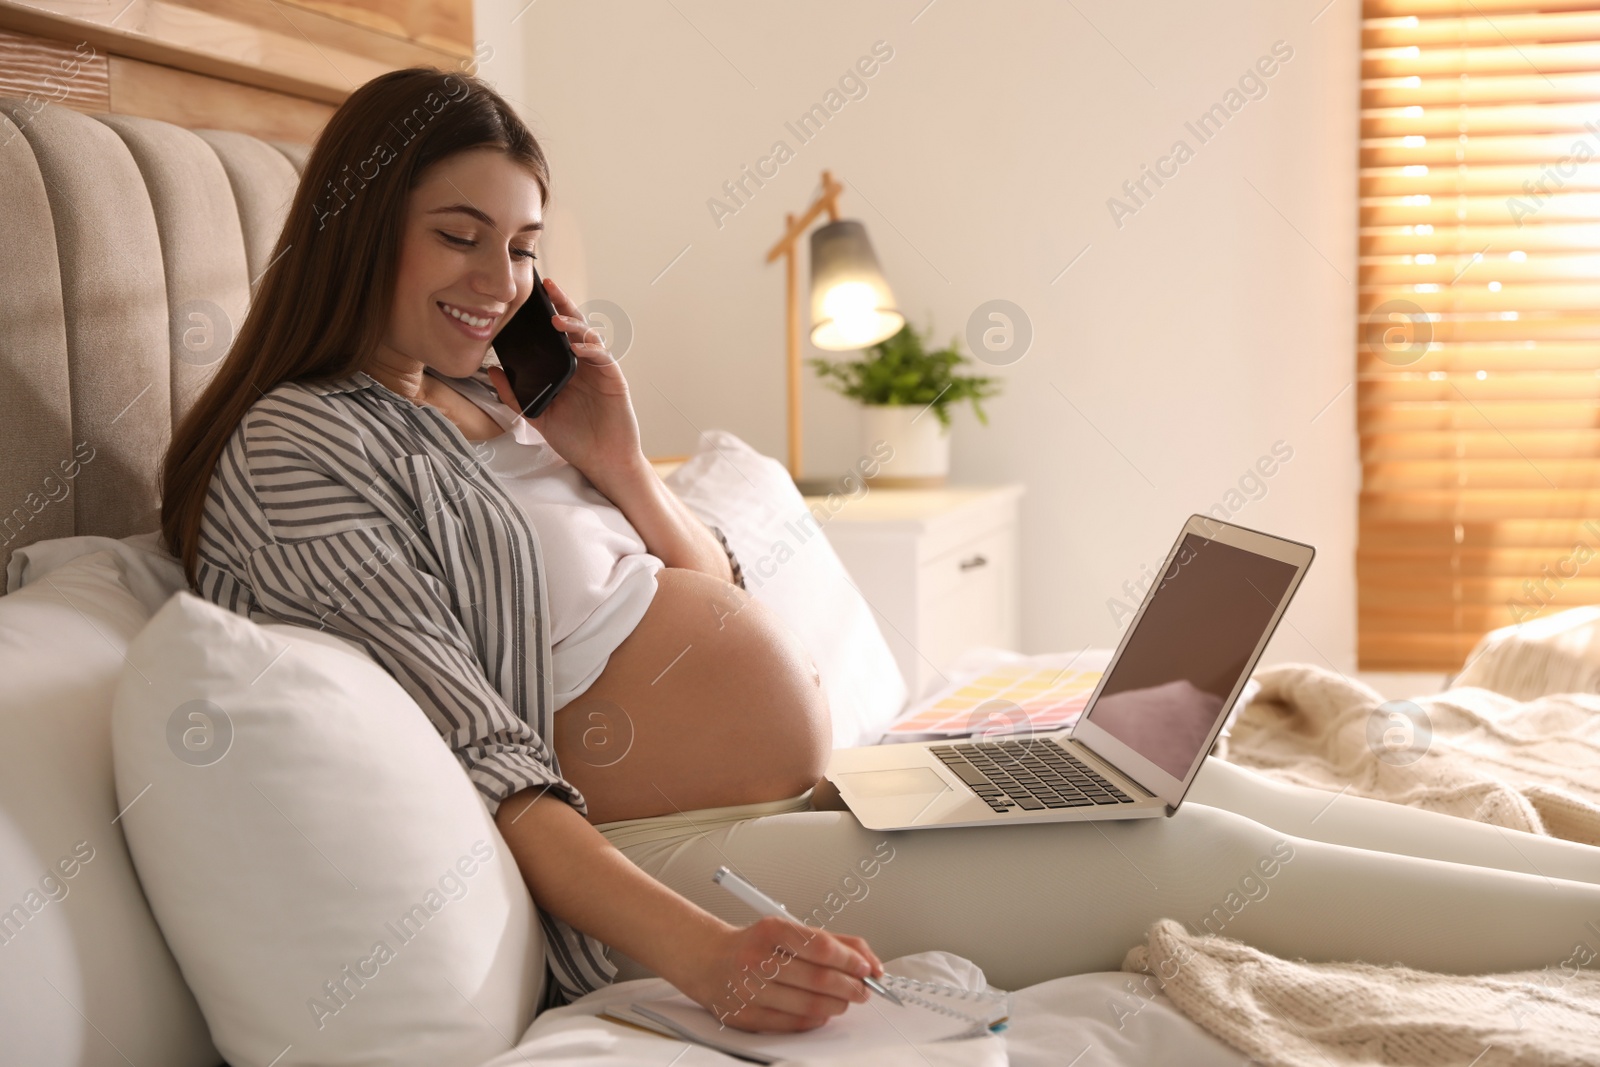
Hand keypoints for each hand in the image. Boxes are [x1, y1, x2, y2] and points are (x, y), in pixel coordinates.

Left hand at [486, 276, 641, 481]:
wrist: (603, 461)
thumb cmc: (575, 439)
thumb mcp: (537, 415)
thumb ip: (516, 394)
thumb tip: (494, 370)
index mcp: (566, 369)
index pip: (555, 335)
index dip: (546, 313)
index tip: (530, 295)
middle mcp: (583, 364)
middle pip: (573, 326)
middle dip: (561, 303)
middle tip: (547, 285)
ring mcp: (599, 370)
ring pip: (588, 336)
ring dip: (573, 324)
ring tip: (555, 319)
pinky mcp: (613, 379)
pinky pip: (602, 357)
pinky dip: (590, 348)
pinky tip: (577, 346)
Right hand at [667, 915, 885, 1033]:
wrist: (707, 960)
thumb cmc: (754, 944)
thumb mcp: (788, 929)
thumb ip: (830, 940)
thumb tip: (867, 959)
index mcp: (771, 931)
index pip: (823, 947)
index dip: (852, 960)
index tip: (867, 967)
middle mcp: (758, 960)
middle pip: (820, 979)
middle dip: (851, 987)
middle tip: (863, 989)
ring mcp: (750, 990)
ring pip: (810, 1005)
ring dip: (837, 1005)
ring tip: (845, 1000)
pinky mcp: (746, 1016)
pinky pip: (792, 1023)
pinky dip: (815, 1019)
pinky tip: (822, 1011)